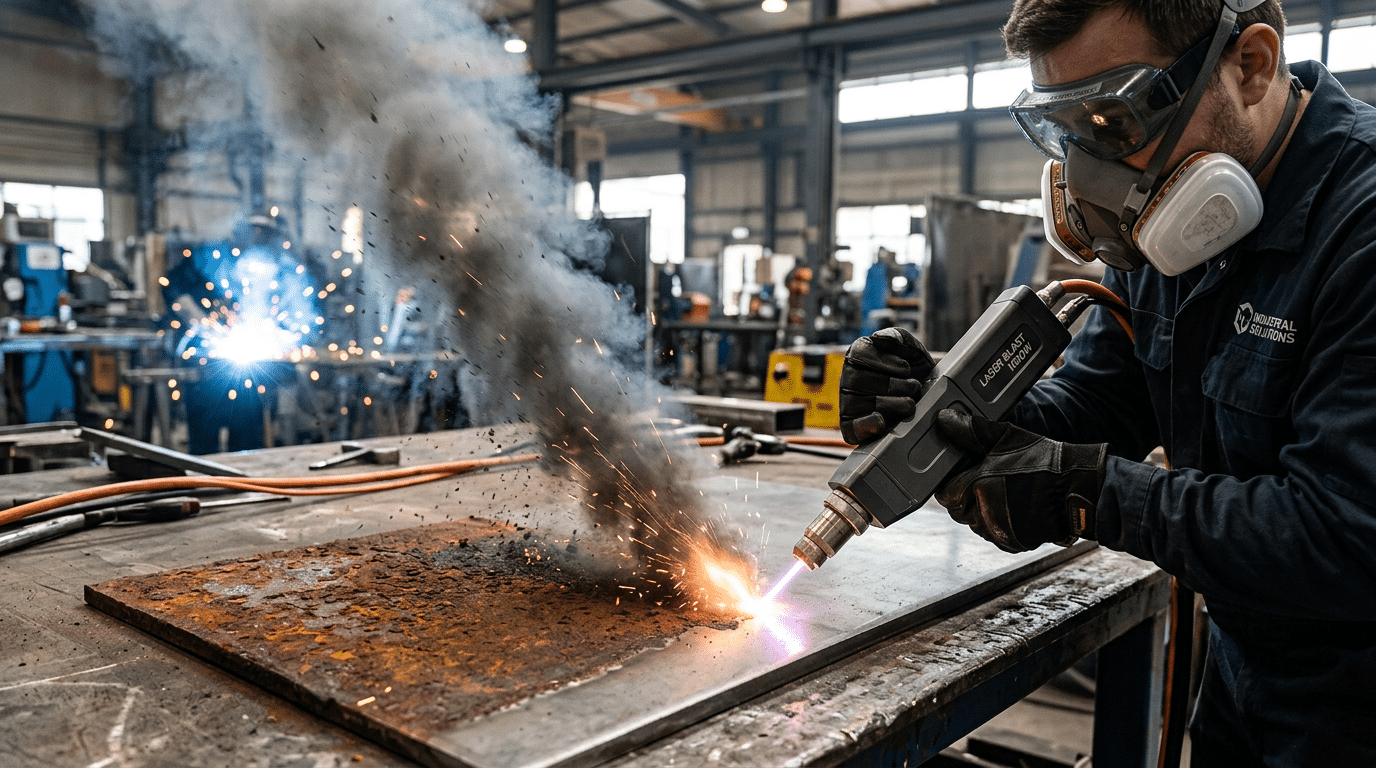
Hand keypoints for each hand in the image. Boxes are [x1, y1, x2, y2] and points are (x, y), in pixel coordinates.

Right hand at [839, 327, 934, 444]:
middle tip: (913, 387)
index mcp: (857, 355)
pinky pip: (854, 428)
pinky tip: (881, 421)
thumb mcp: (912, 349)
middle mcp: (848, 379)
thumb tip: (879, 338)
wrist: (927, 399)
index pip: (861, 355)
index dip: (888, 363)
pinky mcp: (852, 428)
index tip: (906, 369)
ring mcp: (848, 404)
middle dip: (896, 385)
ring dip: (896, 404)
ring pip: (866, 403)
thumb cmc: (916, 372)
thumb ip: (898, 337)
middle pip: (862, 380)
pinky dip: (868, 424)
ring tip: (909, 403)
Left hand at [933, 408, 1105, 552]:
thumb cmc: (1044, 461)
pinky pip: (994, 534)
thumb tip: (945, 420)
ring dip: (980, 511)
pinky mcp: (1013, 543)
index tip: (962, 476)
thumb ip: (972, 431)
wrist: (1078, 488)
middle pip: (957, 510)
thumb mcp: (1007, 437)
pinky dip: (997, 524)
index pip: (945, 493)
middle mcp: (986, 513)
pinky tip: (1012, 507)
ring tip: (1001, 493)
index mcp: (979, 486)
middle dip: (964, 497)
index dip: (952, 483)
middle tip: (982, 482)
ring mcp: (1000, 531)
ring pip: (975, 523)